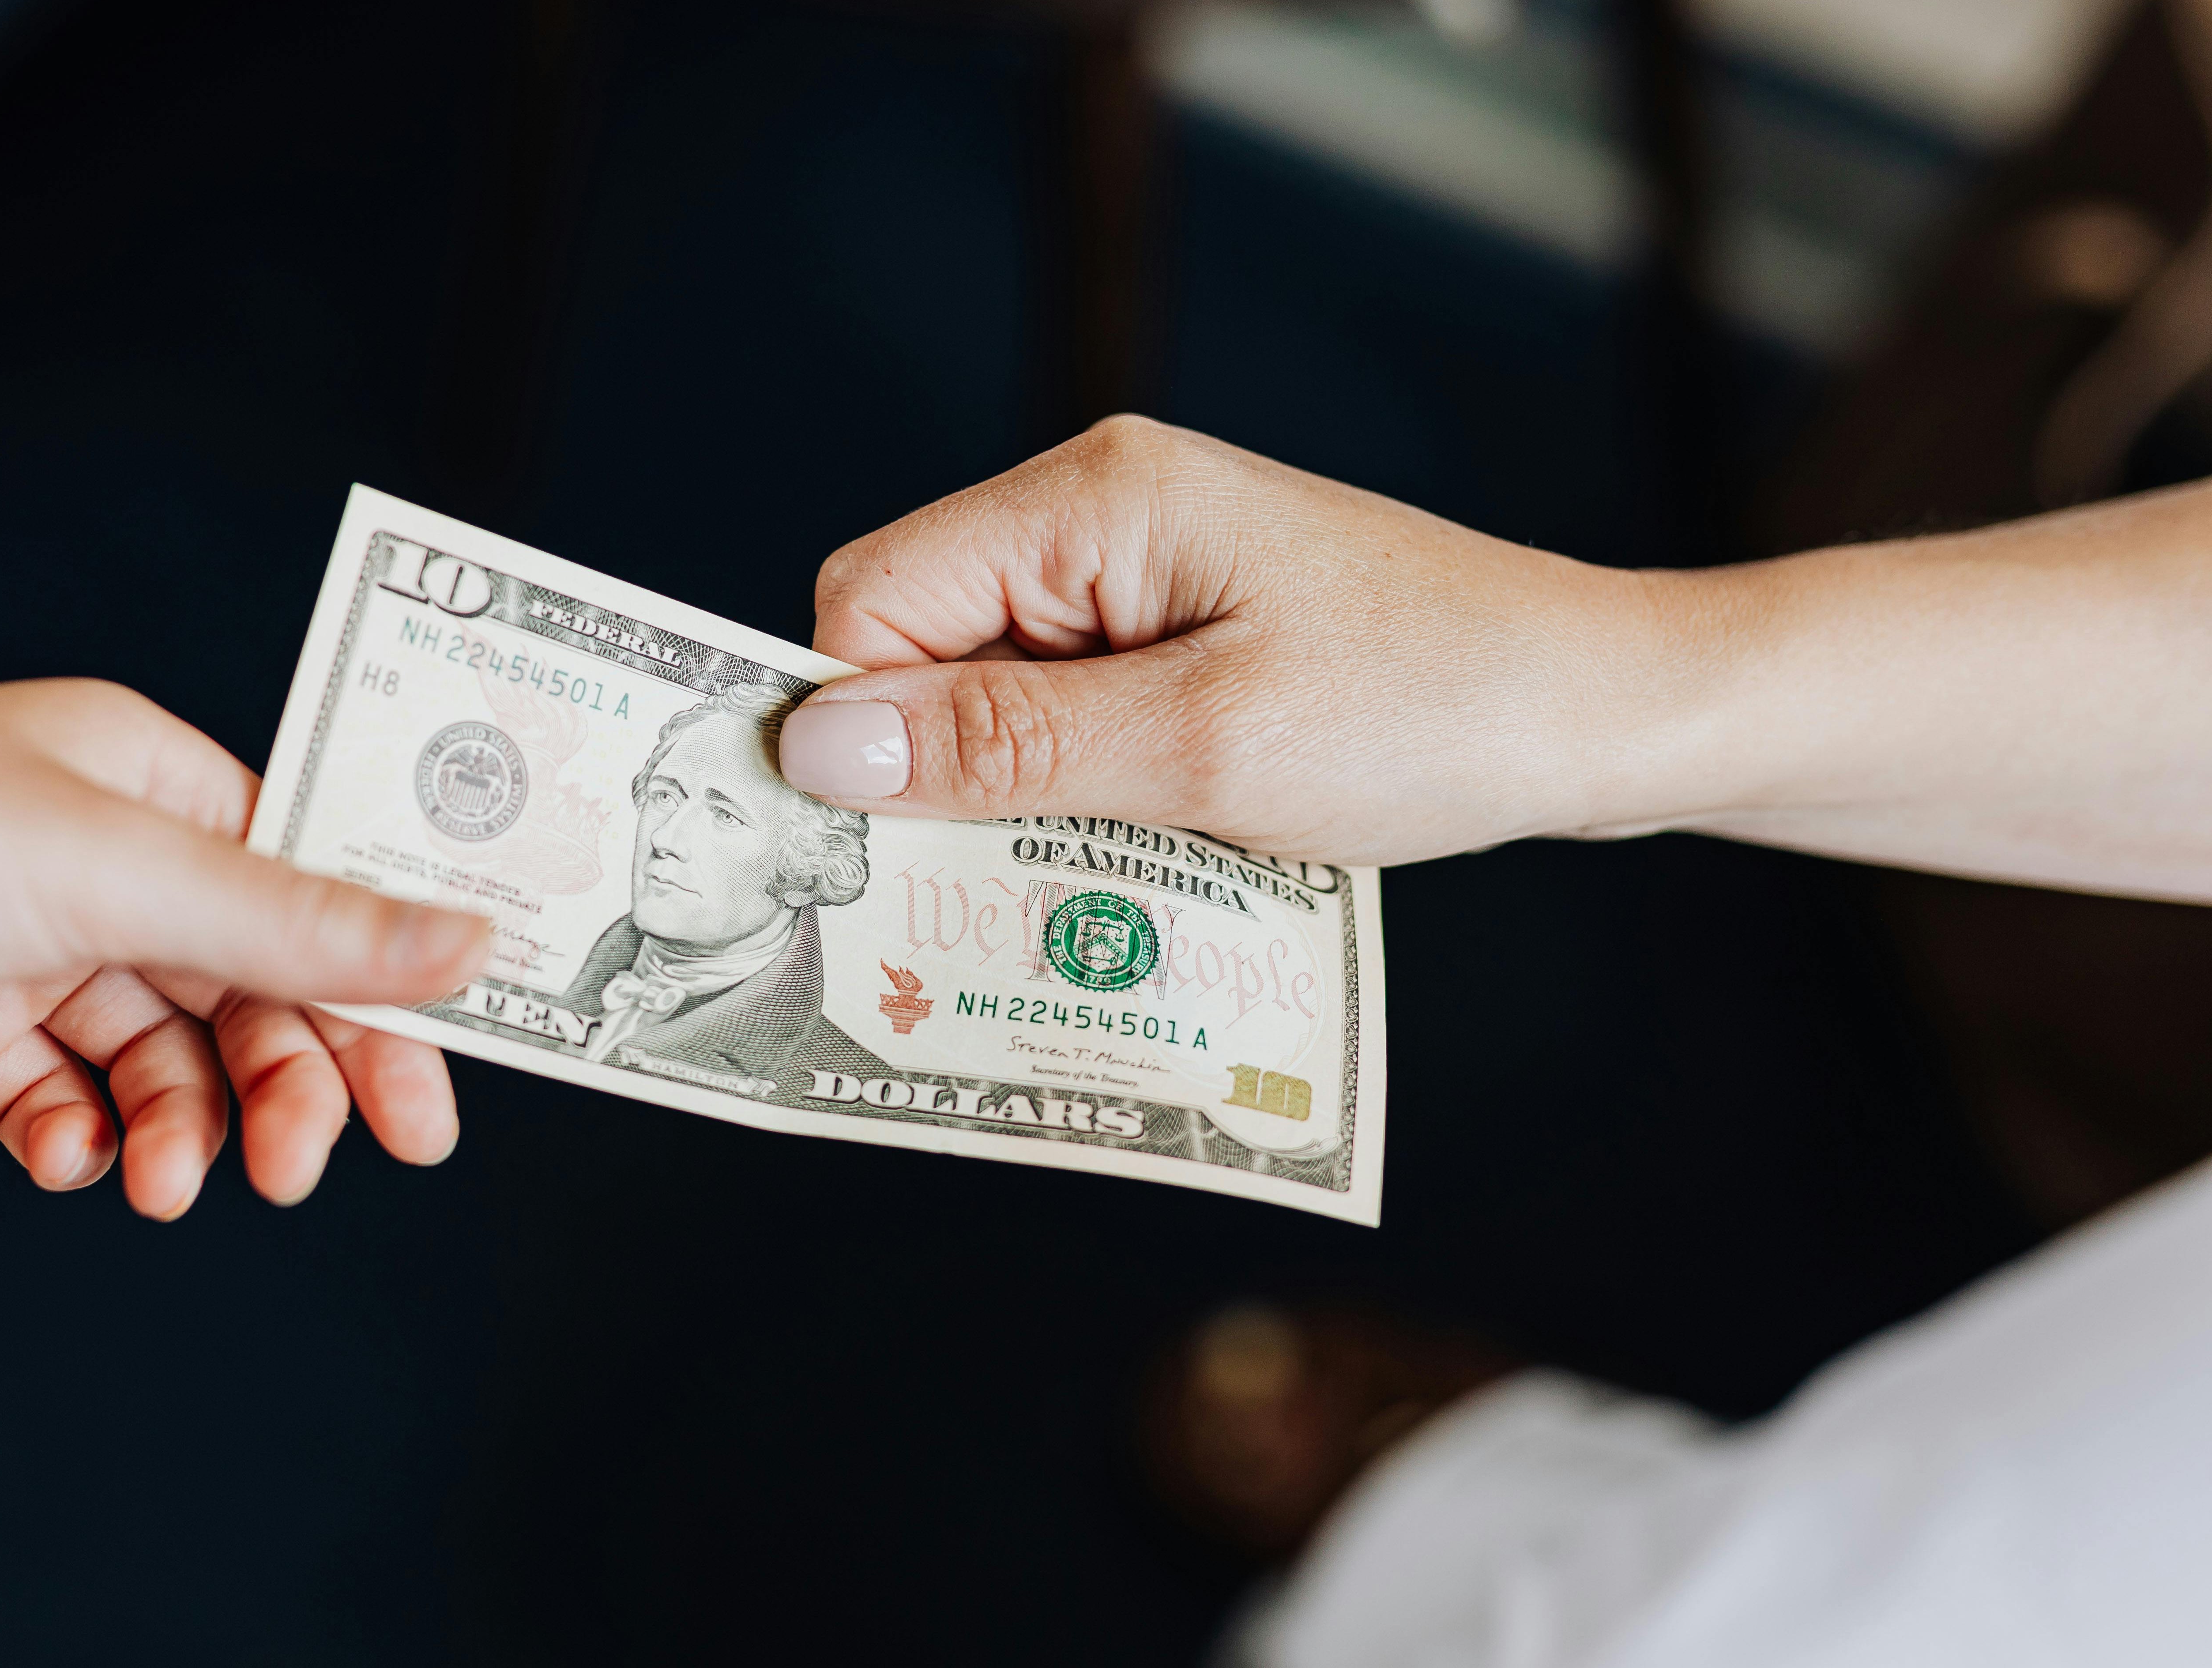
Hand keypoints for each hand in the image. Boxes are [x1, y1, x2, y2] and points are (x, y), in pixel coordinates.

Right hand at [774, 415, 1666, 865]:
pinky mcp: (1189, 632)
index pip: (871, 599)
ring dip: (1018, 794)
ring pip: (993, 691)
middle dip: (938, 770)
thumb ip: (1001, 743)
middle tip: (998, 885)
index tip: (893, 846)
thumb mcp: (1201, 748)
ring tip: (1100, 868)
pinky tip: (1145, 845)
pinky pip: (1074, 711)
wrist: (1605, 712)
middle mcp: (1104, 513)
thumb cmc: (1431, 712)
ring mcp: (1150, 572)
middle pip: (920, 644)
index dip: (860, 726)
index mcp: (1094, 498)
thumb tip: (815, 748)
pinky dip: (1083, 789)